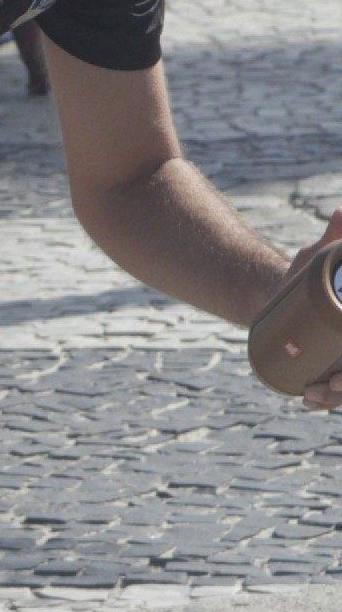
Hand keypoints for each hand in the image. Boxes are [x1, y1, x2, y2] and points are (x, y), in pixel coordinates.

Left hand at [293, 207, 341, 409]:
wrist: (277, 294)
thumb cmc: (304, 276)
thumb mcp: (319, 258)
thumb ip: (334, 236)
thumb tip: (340, 211)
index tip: (339, 376)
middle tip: (324, 388)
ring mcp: (340, 359)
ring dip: (332, 399)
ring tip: (310, 395)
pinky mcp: (325, 369)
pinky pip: (331, 392)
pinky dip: (322, 400)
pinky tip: (308, 400)